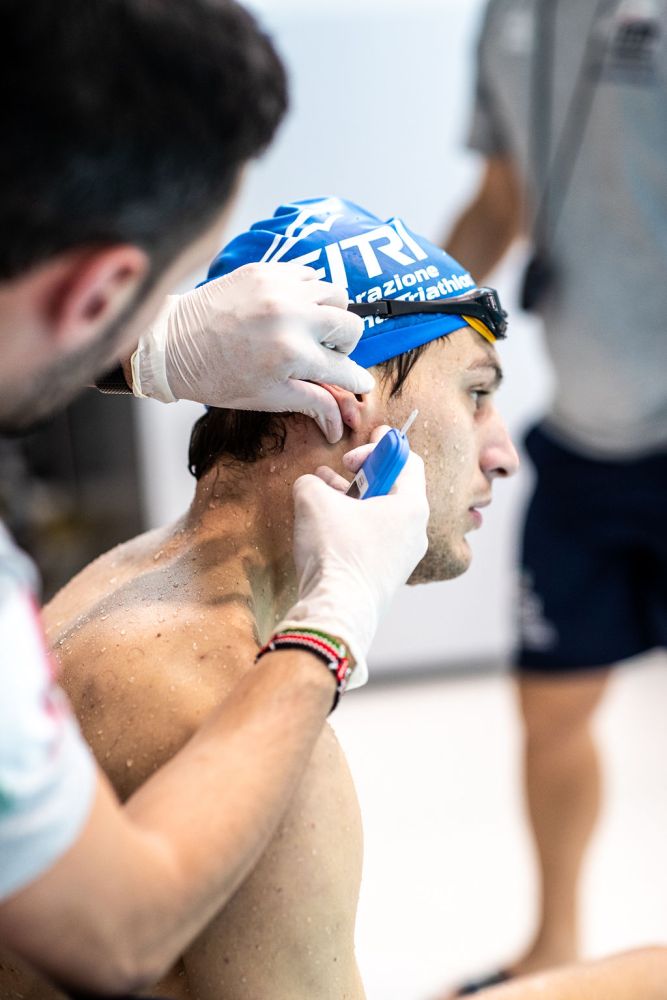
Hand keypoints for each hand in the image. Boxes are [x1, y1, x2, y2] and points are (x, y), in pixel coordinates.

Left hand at [132, 262, 373, 442]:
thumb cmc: (217, 377)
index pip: (343, 367)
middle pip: (350, 325)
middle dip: (345, 344)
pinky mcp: (266, 270)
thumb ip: (312, 402)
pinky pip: (308, 273)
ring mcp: (279, 288)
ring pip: (335, 293)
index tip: (360, 382)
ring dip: (330, 313)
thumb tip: (341, 424)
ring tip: (310, 328)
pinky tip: (292, 308)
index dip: (355, 379)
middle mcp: (291, 315)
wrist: (172, 345)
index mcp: (292, 354)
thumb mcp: (268, 397)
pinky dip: (308, 291)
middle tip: (327, 353)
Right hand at [279, 427, 429, 687]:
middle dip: (366, 473)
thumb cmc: (335, 552)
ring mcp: (403, 557)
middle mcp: (415, 531)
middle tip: (345, 468)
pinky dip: (354, 524)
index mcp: (412, 506)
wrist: (336, 612)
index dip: (382, 447)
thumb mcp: (314, 500)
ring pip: (382, 515)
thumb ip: (312, 481)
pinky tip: (326, 523)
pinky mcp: (386, 576)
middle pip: (396, 488)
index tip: (356, 451)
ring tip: (325, 490)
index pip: (408, 460)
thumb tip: (312, 485)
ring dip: (355, 499)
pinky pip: (375, 538)